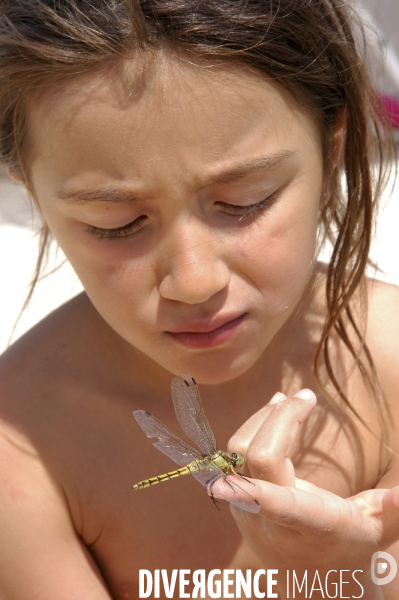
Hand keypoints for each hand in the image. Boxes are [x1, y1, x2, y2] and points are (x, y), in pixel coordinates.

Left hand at [209, 390, 398, 595]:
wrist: (312, 579)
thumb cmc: (351, 547)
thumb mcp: (378, 530)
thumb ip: (394, 511)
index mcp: (309, 528)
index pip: (279, 505)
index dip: (259, 488)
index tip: (234, 476)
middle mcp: (269, 521)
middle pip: (256, 459)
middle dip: (280, 419)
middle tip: (308, 396)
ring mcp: (246, 509)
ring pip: (237, 452)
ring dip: (263, 418)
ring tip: (290, 399)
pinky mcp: (236, 498)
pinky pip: (234, 455)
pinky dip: (254, 427)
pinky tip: (274, 411)